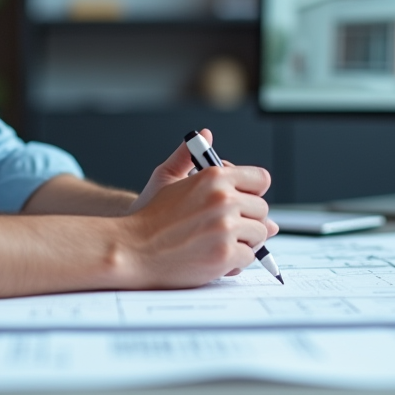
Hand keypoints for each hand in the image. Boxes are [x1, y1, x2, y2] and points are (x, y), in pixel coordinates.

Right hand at [118, 138, 277, 287]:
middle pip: (262, 209)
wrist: (132, 248)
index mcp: (214, 177)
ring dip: (245, 241)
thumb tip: (207, 133)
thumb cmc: (150, 215)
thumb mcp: (166, 175)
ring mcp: (226, 227)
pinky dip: (237, 261)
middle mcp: (223, 199)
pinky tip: (218, 257)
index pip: (261, 179)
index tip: (245, 201)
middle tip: (227, 226)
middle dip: (248, 219)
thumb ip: (189, 154)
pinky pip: (249, 256)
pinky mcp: (225, 254)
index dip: (253, 192)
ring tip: (221, 242)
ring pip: (260, 234)